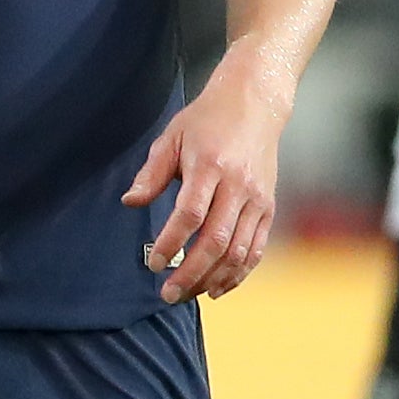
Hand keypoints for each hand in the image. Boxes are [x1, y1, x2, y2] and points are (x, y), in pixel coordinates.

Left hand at [123, 58, 290, 303]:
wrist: (255, 104)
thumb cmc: (207, 120)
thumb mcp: (172, 137)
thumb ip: (152, 173)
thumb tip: (130, 203)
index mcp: (210, 166)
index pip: (190, 215)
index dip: (171, 243)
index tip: (153, 264)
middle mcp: (238, 186)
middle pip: (216, 240)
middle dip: (191, 273)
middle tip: (167, 294)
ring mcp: (257, 199)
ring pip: (238, 251)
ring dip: (213, 279)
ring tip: (188, 294)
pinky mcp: (269, 207)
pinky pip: (256, 248)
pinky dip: (239, 273)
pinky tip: (217, 288)